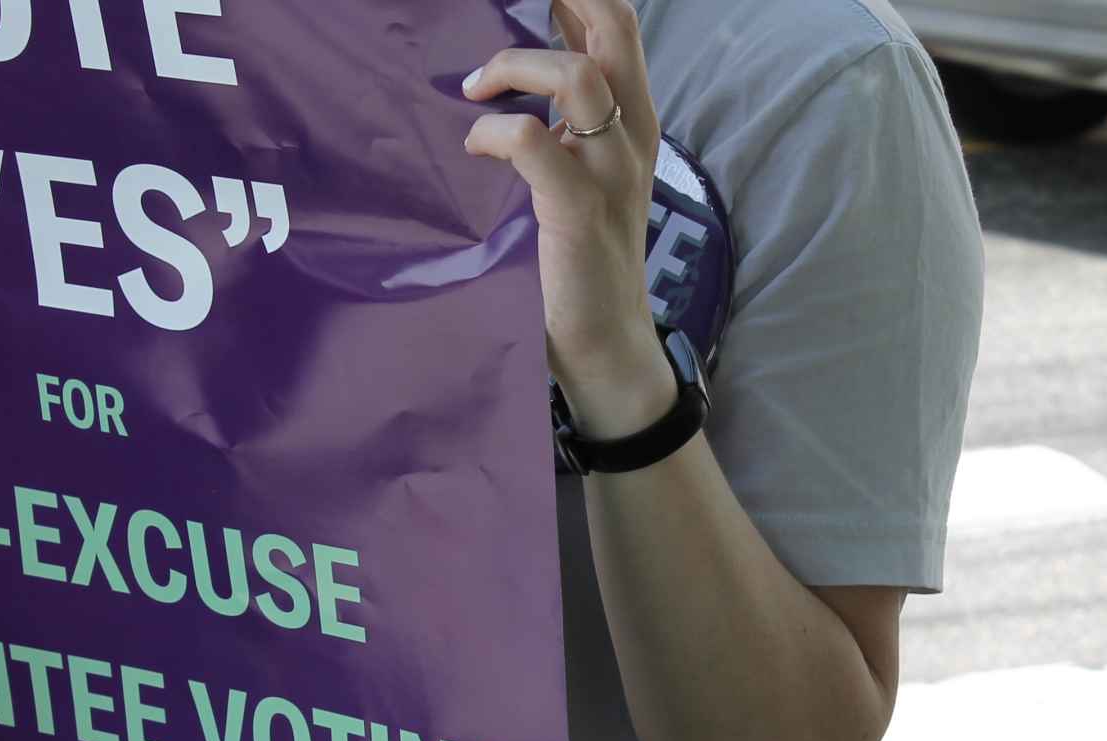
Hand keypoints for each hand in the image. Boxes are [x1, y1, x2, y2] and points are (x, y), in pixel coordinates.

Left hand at [463, 0, 673, 434]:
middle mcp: (632, 134)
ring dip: (515, 65)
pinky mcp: (580, 209)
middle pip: (616, 26)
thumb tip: (518, 67)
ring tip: (474, 89)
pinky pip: (534, 142)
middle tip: (508, 6)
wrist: (605, 342)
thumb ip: (562, 122)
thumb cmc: (579, 257)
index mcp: (632, 119)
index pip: (619, 25)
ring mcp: (611, 170)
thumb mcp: (579, 172)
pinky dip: (495, 131)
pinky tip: (475, 146)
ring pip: (578, 74)